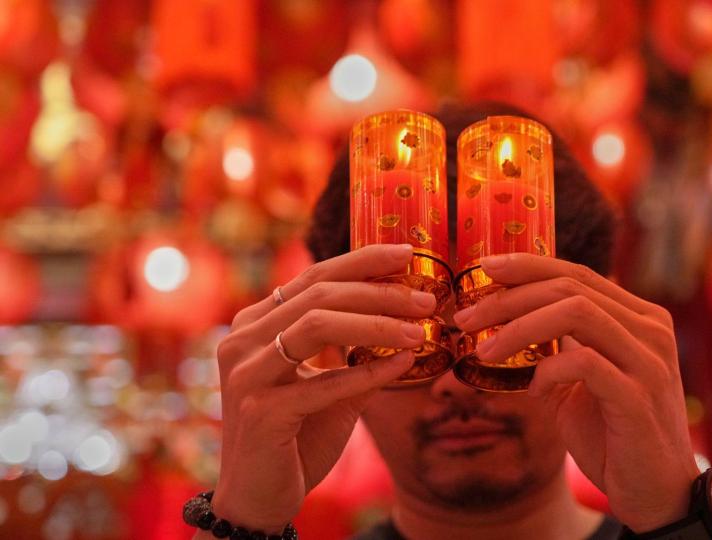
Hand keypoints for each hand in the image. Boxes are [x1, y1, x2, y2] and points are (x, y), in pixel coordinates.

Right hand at [212, 244, 434, 533]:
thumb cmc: (296, 439)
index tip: (407, 254)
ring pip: (318, 325)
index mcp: (255, 324)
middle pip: (320, 295)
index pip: (313, 277)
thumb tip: (409, 321)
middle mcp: (242, 339)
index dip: (362, 261)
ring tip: (420, 330)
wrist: (259, 499)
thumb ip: (358, 354)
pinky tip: (404, 364)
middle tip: (426, 299)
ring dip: (377, 324)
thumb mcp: (332, 388)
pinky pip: (325, 382)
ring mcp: (246, 374)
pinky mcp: (261, 411)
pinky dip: (369, 372)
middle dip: (380, 292)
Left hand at [453, 253, 699, 532]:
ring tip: (484, 350)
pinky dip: (547, 370)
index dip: (527, 266)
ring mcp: (649, 360)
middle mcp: (651, 329)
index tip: (482, 269)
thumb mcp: (581, 383)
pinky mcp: (638, 396)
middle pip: (571, 286)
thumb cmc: (614, 437)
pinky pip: (582, 362)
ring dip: (519, 327)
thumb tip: (505, 321)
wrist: (656, 494)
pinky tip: (533, 390)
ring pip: (576, 313)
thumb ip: (558, 348)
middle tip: (467, 317)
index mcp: (640, 318)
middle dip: (510, 297)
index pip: (578, 274)